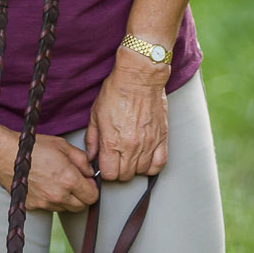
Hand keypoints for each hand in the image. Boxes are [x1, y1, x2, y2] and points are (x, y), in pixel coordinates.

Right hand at [0, 127, 98, 212]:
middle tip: (77, 183)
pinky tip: (47, 186)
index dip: (92, 189)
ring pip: (66, 209)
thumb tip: (90, 172)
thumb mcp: (64, 146)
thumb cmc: (35, 148)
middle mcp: (58, 195)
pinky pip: (50, 208)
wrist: (8, 155)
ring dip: (68, 199)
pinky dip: (53, 201)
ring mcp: (45, 203)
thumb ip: (82, 160)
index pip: (92, 197)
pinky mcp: (34, 206)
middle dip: (82, 196)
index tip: (88, 183)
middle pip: (81, 207)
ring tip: (60, 183)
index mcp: (69, 179)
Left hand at [84, 48, 170, 181]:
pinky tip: (146, 158)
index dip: (106, 170)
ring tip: (131, 155)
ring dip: (135, 167)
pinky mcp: (162, 138)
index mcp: (112, 142)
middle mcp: (130, 146)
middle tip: (118, 158)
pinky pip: (159, 163)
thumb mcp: (96, 114)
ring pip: (141, 171)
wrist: (139, 77)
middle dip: (119, 169)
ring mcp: (148, 143)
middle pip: (125, 176)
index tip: (106, 163)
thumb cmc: (117, 90)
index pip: (109, 174)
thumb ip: (92, 139)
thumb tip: (92, 155)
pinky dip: (152, 165)